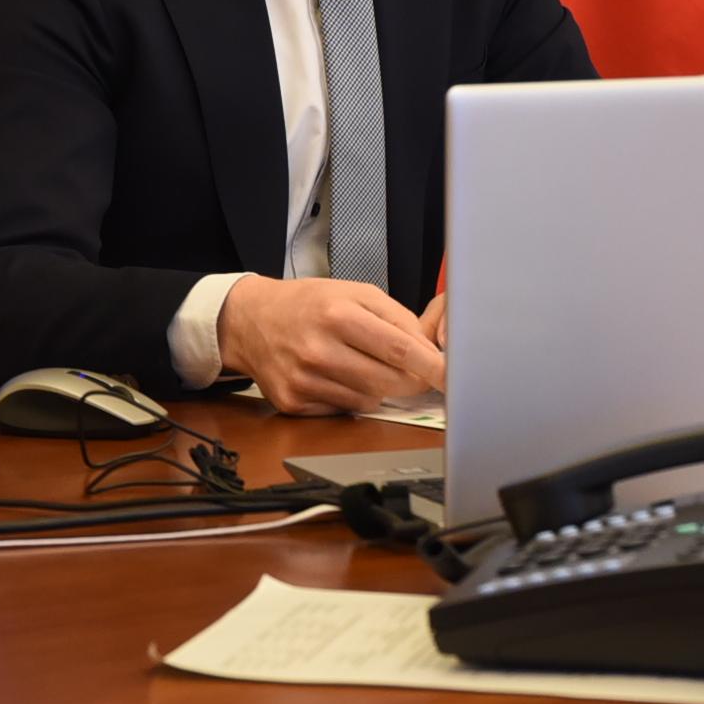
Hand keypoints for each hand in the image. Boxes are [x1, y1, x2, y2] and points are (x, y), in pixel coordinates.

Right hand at [216, 276, 445, 414]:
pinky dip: (353, 398)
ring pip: (369, 400)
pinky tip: (340, 376)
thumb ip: (397, 318)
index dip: (430, 366)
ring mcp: (304, 380)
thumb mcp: (355, 292)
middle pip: (387, 380)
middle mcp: (319, 349)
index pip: (398, 348)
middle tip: (414, 371)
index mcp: (338, 313)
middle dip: (410, 380)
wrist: (252, 320)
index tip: (451, 377)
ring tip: (362, 363)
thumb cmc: (308, 304)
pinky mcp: (294, 403)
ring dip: (379, 388)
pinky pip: (345, 411)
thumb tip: (428, 350)